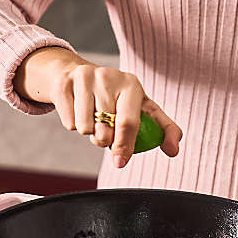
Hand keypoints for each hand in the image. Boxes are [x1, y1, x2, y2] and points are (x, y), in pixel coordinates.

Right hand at [14, 47, 182, 167]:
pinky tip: (79, 111)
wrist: (79, 76)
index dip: (124, 147)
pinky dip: (74, 124)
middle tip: (106, 132)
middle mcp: (108, 77)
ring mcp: (84, 79)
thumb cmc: (117, 98)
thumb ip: (163, 129)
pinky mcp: (64, 85)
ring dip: (89, 133)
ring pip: (84, 128)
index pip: (128, 122)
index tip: (120, 162)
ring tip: (94, 120)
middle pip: (105, 130)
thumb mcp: (143, 108)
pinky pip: (69, 123)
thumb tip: (173, 150)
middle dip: (105, 141)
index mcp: (131, 84)